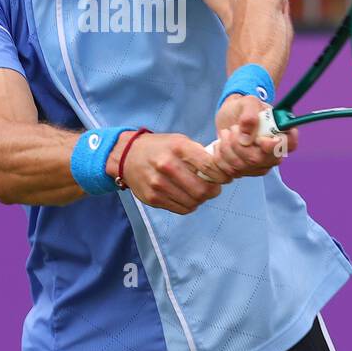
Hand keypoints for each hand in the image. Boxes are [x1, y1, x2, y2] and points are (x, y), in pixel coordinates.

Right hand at [105, 130, 231, 214]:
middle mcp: (167, 165)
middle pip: (202, 190)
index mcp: (178, 148)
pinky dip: (189, 205)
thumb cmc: (160, 148)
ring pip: (193, 202)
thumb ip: (200, 154)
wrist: (127, 156)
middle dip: (213, 191)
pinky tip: (186, 196)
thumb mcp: (180, 141)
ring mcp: (158, 184)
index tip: (225, 178)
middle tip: (213, 188)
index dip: (222, 175)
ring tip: (198, 192)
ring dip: (201, 200)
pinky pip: (181, 209)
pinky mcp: (153, 198)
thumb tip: (221, 169)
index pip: (210, 166)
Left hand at [211, 94, 298, 178]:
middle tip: (233, 128)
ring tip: (226, 132)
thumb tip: (247, 137)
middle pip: (260, 159)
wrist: (229, 117)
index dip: (274, 145)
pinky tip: (221, 145)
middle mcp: (274, 153)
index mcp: (282, 133)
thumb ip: (250, 114)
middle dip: (239, 144)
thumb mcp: (247, 102)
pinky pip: (229, 171)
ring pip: (241, 166)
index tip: (259, 139)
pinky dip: (220, 156)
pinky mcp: (245, 171)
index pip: (289, 145)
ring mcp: (260, 165)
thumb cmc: (243, 108)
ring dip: (227, 147)